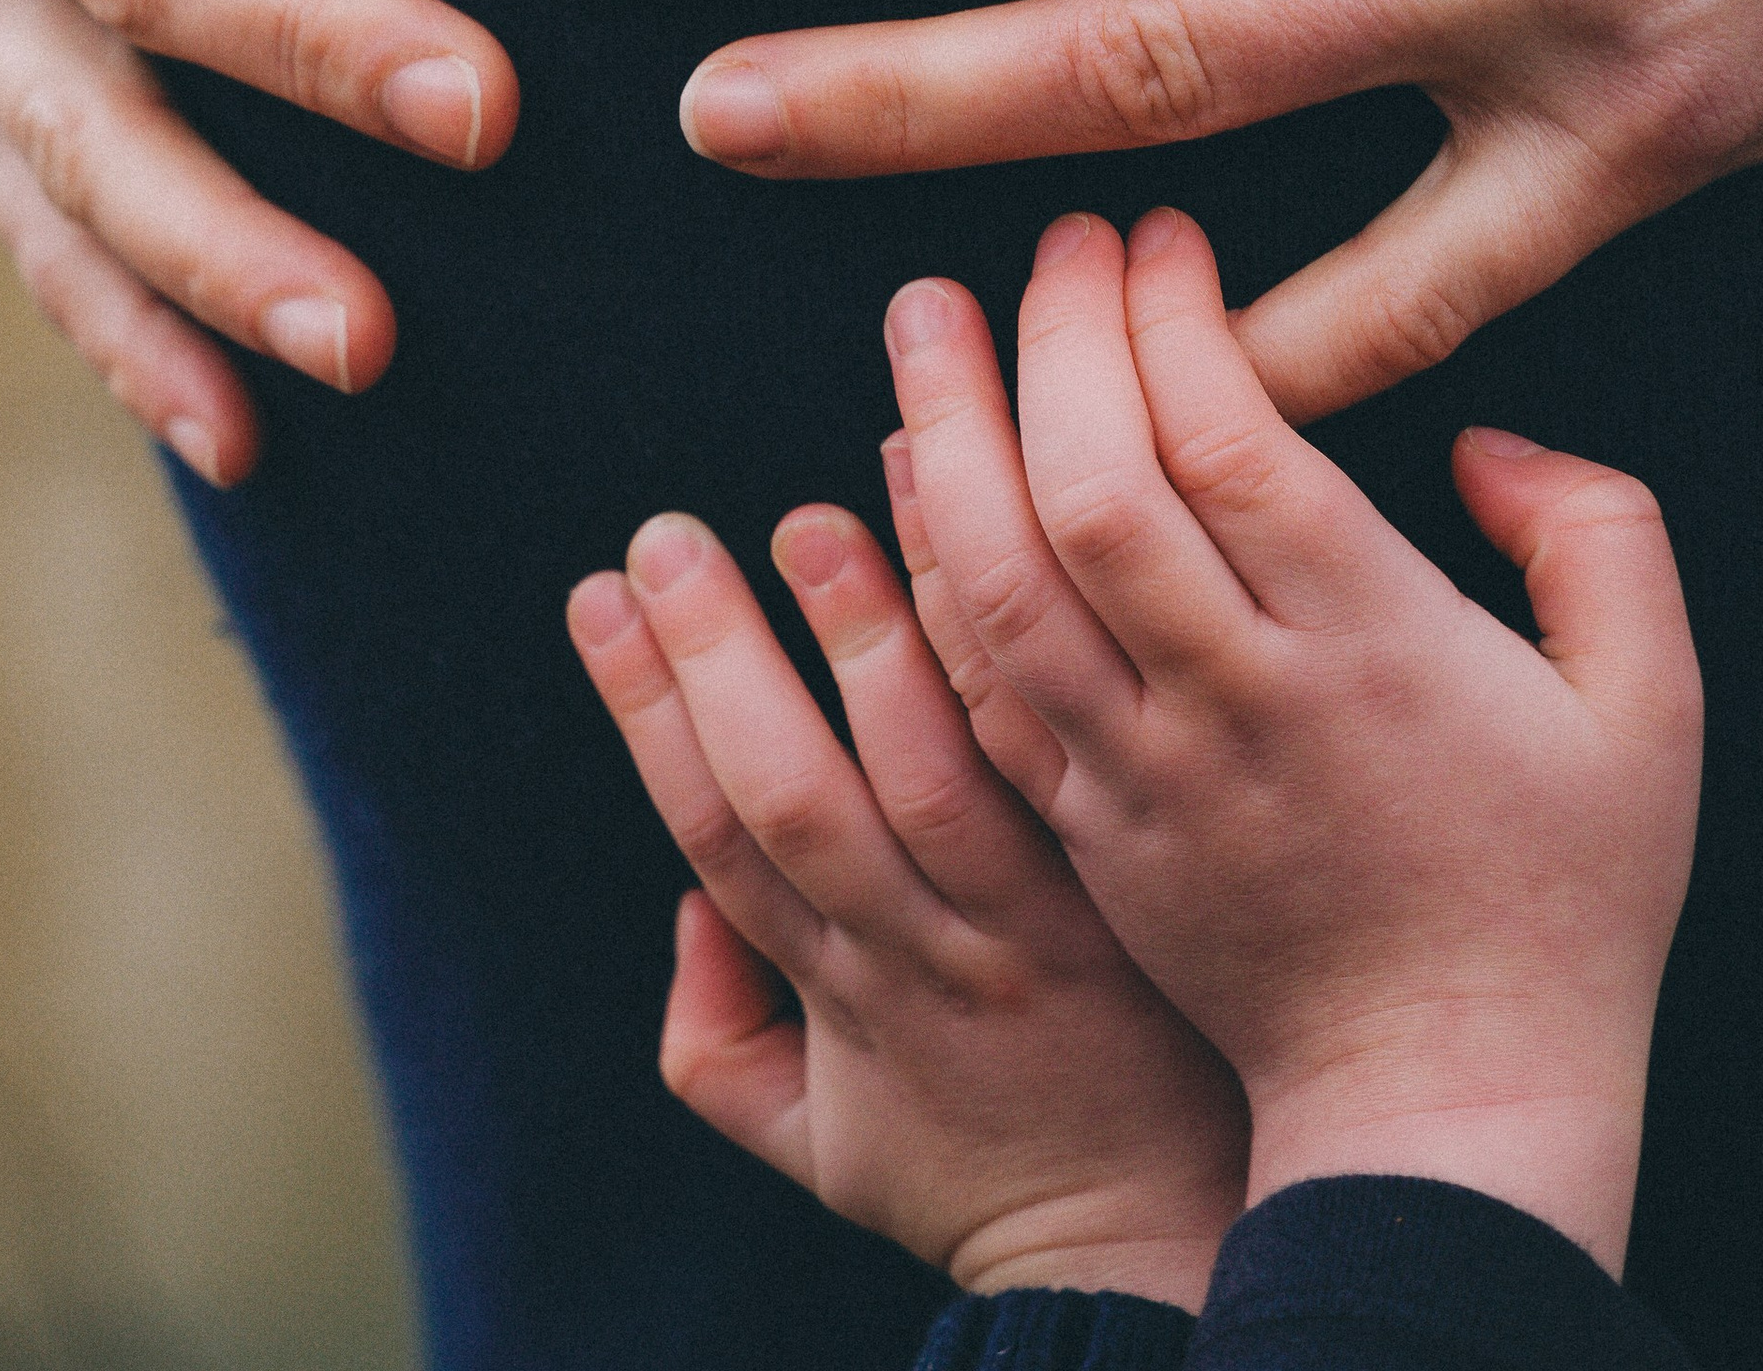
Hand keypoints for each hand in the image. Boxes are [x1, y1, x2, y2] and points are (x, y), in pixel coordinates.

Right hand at [568, 502, 1247, 1301]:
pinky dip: (1004, 655)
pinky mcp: (1119, 883)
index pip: (714, 829)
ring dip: (862, 637)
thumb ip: (719, 1042)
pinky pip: (1050, 756)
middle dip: (716, 661)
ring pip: (925, 764)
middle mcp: (916, 948)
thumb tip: (678, 910)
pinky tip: (983, 545)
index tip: (598, 593)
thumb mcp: (824, 1147)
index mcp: (832, 990)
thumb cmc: (983, 1171)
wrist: (1164, 1240)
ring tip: (813, 521)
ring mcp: (1023, 915)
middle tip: (664, 536)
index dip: (645, 711)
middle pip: (792, 792)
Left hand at [884, 209, 1700, 1277]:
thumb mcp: (1651, 708)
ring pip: (998, 586)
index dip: (1168, 317)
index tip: (1154, 233)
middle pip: (1091, 493)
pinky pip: (973, 683)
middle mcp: (1238, 704)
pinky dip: (922, 570)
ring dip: (943, 436)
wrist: (1449, 1108)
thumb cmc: (1564, 896)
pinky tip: (903, 475)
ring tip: (924, 323)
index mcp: (1372, 650)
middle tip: (1043, 239)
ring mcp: (1143, 777)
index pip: (1228, 442)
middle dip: (1047, 342)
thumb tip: (1478, 440)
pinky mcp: (1084, 831)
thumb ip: (1596, 533)